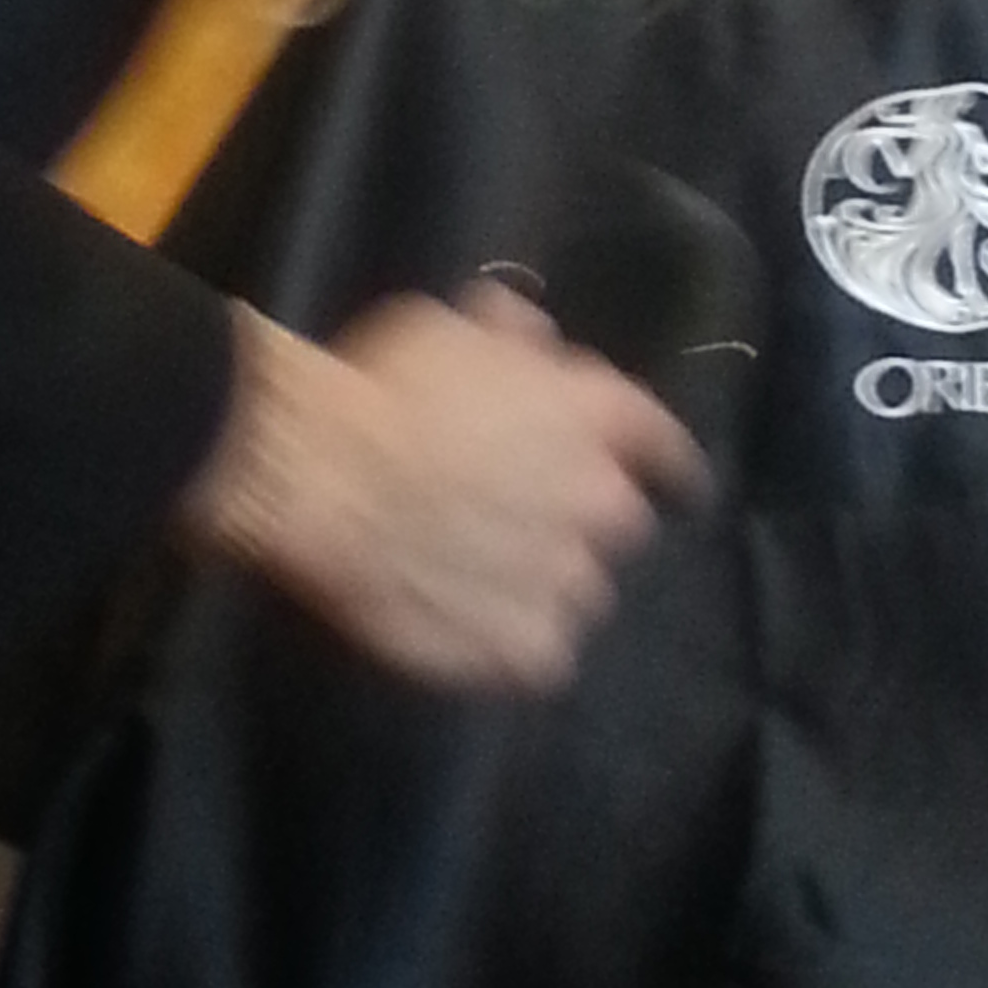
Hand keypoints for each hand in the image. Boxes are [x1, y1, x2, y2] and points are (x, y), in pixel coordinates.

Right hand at [176, 285, 707, 689]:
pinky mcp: (525, 649)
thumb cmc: (381, 390)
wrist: (322, 481)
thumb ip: (507, 340)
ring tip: (483, 578)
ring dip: (545, 583)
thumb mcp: (446, 331)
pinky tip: (469, 630)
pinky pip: (539, 656)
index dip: (662, 462)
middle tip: (519, 516)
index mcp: (598, 417)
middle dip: (580, 519)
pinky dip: (512, 645)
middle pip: (619, 521)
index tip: (664, 478)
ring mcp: (567, 582)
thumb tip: (533, 340)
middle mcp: (602, 501)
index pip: (661, 443)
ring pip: (579, 591)